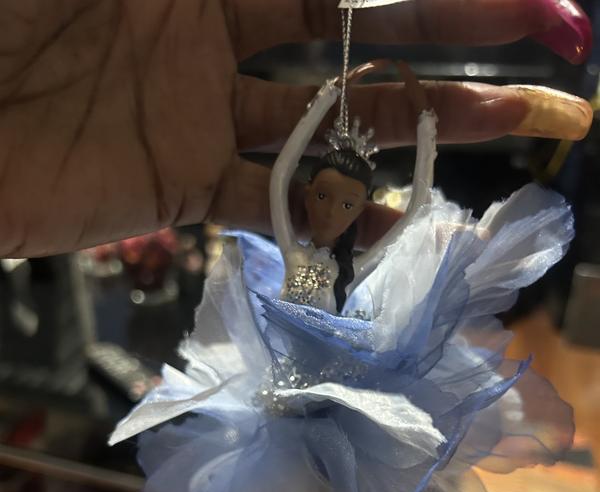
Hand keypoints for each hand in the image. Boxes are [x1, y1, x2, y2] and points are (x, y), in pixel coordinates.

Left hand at [0, 0, 592, 256]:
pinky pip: (266, 199)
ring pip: (327, 124)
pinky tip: (365, 205)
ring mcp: (202, 115)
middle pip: (357, 41)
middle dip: (454, 45)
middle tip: (550, 54)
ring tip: (494, 136)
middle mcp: (215, 34)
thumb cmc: (7, 15)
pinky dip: (319, 206)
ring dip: (412, 130)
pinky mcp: (179, 186)